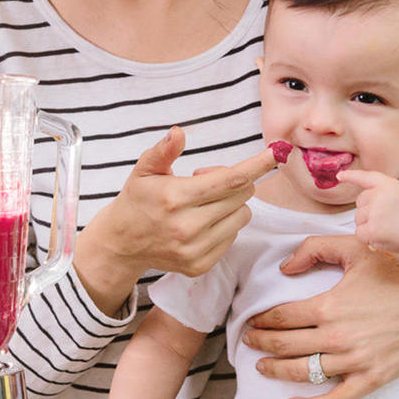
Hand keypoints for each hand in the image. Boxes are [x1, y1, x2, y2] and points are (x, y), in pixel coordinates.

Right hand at [75, 129, 276, 312]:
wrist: (122, 243)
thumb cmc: (137, 200)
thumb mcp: (144, 170)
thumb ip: (163, 151)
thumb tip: (178, 132)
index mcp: (175, 198)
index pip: (230, 179)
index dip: (257, 165)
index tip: (276, 153)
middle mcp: (187, 226)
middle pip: (241, 195)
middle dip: (235, 181)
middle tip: (206, 181)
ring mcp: (194, 249)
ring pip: (242, 216)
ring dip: (232, 205)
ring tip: (203, 204)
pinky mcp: (200, 266)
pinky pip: (232, 237)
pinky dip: (224, 225)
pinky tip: (201, 223)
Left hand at [240, 236, 398, 398]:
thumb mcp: (357, 247)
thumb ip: (315, 249)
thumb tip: (285, 268)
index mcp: (329, 304)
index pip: (280, 317)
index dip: (259, 320)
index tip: (250, 321)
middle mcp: (338, 336)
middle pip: (283, 345)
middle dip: (259, 343)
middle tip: (248, 341)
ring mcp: (355, 361)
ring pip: (302, 372)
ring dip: (275, 371)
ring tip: (262, 366)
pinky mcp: (372, 379)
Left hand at [343, 169, 398, 255]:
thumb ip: (383, 195)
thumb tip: (362, 205)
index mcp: (388, 184)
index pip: (366, 177)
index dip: (351, 176)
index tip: (340, 176)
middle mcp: (379, 195)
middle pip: (360, 203)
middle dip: (368, 212)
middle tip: (390, 219)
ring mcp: (374, 212)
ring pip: (358, 219)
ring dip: (369, 226)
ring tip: (390, 228)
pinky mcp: (372, 229)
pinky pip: (359, 233)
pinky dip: (368, 238)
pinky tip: (384, 237)